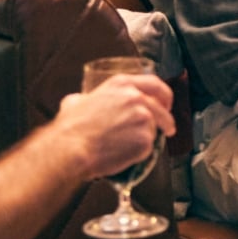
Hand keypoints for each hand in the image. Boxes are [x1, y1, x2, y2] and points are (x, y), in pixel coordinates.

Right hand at [55, 72, 174, 179]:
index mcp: (122, 84)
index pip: (154, 84)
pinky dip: (140, 154)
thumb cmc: (71, 128)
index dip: (164, 95)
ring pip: (155, 130)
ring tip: (129, 147)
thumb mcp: (75, 101)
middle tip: (166, 129)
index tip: (166, 104)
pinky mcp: (146, 140)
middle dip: (166, 120)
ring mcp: (144, 118)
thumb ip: (85, 98)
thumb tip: (80, 100)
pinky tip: (125, 154)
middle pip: (162, 109)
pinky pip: (149, 149)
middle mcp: (136, 97)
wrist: (71, 148)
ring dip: (147, 138)